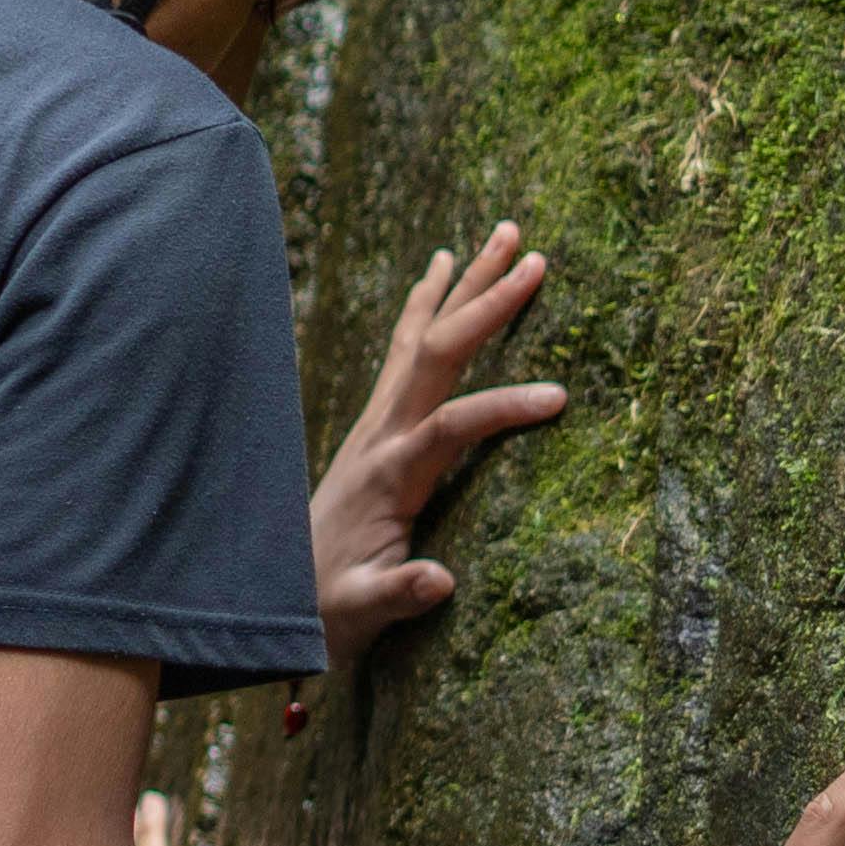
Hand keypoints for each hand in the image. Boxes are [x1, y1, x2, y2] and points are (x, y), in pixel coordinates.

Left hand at [309, 221, 563, 662]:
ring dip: (463, 285)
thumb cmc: (332, 609)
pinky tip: (443, 272)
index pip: (451, 427)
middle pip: (436, 354)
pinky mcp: (379, 422)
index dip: (502, 408)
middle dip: (484, 302)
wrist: (283, 600)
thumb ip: (398, 593)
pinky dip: (429, 306)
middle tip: (532, 252)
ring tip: (503, 235)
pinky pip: (407, 350)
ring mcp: (377, 422)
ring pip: (423, 338)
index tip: (561, 396)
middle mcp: (380, 436)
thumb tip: (440, 579)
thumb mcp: (364, 610)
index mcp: (387, 476)